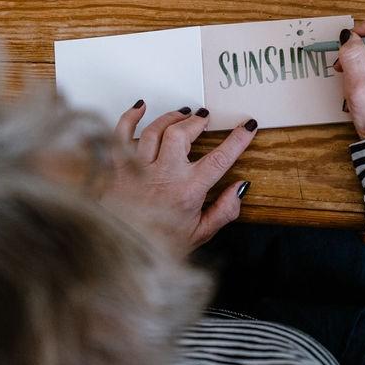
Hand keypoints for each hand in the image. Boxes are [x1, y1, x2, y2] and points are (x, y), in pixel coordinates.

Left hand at [103, 102, 257, 251]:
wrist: (121, 257)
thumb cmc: (159, 247)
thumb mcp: (200, 235)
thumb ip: (224, 210)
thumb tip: (240, 187)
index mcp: (187, 192)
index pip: (219, 158)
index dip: (237, 139)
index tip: (247, 126)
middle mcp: (163, 175)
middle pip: (182, 134)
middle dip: (198, 121)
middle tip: (206, 118)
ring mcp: (138, 170)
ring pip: (155, 130)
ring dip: (172, 117)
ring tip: (183, 114)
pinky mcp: (117, 170)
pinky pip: (120, 135)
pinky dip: (129, 117)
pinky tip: (140, 107)